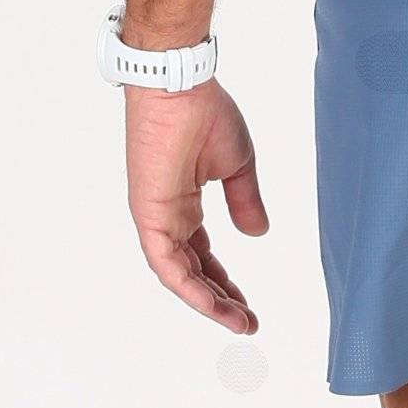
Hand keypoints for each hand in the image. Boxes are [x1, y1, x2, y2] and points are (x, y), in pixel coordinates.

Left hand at [125, 81, 267, 332]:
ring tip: (238, 322)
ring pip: (180, 276)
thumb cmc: (204, 112)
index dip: (224, 282)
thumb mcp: (237, 166)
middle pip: (192, 271)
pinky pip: (168, 265)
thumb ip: (246, 203)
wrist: (180, 85)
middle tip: (245, 322)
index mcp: (182, 202)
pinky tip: (214, 306)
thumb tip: (257, 233)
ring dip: (208, 302)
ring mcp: (155, 217)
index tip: (248, 305)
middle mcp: (166, 215)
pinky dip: (190, 289)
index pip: (202, 255)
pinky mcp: (150, 216)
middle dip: (220, 300)